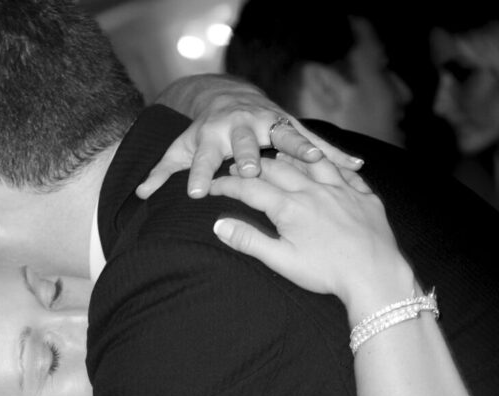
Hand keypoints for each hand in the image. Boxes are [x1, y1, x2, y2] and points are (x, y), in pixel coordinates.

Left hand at [139, 75, 363, 198]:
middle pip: (245, 144)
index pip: (203, 159)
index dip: (199, 175)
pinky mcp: (291, 125)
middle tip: (252, 170)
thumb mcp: (180, 150)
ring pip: (286, 137)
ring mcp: (268, 124)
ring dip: (299, 148)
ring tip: (315, 162)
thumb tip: (140, 194)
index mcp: (212, 137)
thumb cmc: (203, 134)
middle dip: (248, 155)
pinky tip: (357, 164)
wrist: (228, 98)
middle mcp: (241, 128)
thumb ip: (162, 172)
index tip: (196, 193)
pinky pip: (317, 140)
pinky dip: (336, 152)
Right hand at [210, 156, 415, 321]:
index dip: (227, 186)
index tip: (212, 186)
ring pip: (313, 163)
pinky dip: (334, 165)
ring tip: (279, 156)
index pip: (250, 189)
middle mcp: (314, 191)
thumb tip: (219, 225)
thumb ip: (248, 240)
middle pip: (278, 169)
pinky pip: (348, 173)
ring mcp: (342, 191)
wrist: (374, 275)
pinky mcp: (365, 197)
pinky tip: (329, 166)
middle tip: (238, 168)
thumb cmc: (326, 273)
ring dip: (292, 157)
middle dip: (253, 167)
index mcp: (290, 207)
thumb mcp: (281, 260)